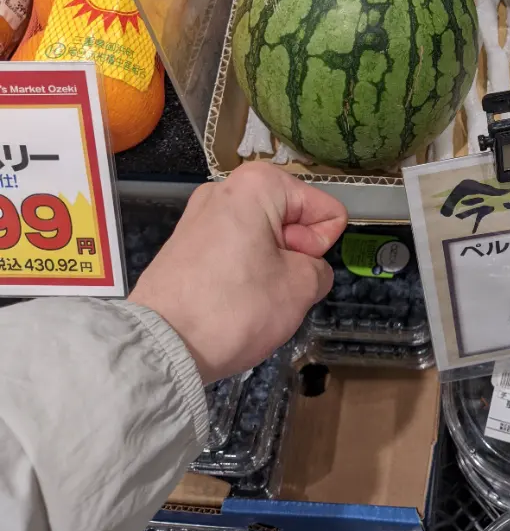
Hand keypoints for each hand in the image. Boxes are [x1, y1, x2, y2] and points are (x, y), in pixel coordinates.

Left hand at [128, 162, 346, 383]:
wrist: (162, 346)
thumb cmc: (236, 308)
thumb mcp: (301, 288)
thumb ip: (319, 268)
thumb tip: (303, 268)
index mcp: (257, 185)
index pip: (325, 210)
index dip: (320, 245)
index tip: (294, 269)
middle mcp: (225, 189)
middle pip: (291, 220)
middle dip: (294, 255)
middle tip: (274, 288)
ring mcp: (199, 216)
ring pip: (264, 239)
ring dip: (270, 267)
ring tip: (251, 298)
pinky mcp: (184, 244)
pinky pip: (235, 251)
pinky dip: (242, 274)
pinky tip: (230, 301)